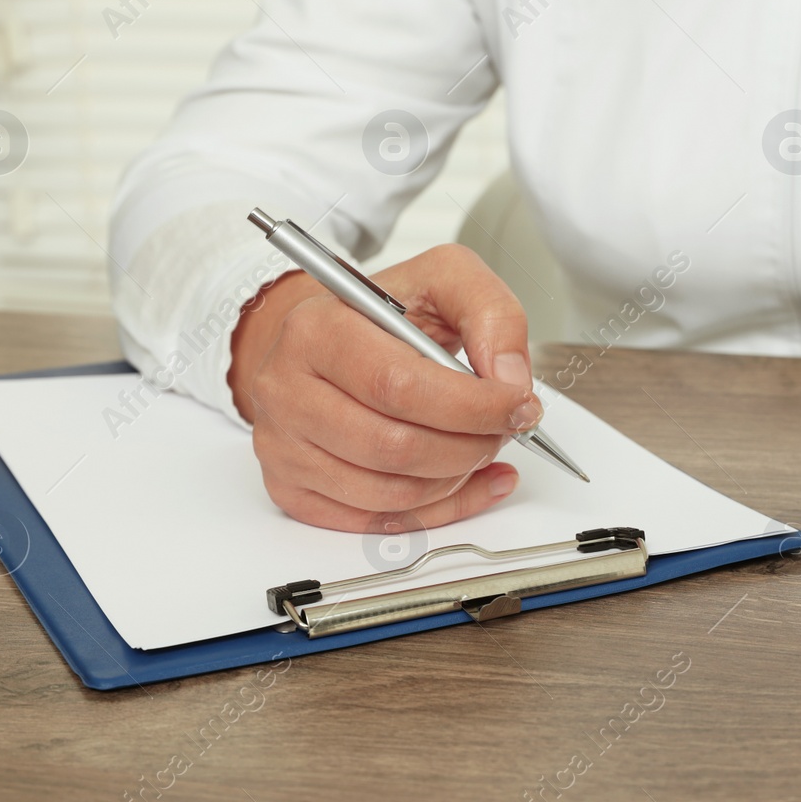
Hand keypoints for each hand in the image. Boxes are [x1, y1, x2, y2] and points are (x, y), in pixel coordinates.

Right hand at [227, 244, 539, 531]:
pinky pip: (377, 521)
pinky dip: (438, 511)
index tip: (517, 405)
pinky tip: (466, 482)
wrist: (321, 341)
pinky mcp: (291, 489)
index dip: (472, 406)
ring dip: (456, 479)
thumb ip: (489, 313)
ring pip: (390, 493)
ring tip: (480, 447)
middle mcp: (287, 391)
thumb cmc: (379, 315)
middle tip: (502, 428)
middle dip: (470, 445)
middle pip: (395, 446)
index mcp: (317, 331)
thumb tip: (510, 380)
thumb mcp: (441, 279)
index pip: (398, 386)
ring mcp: (283, 447)